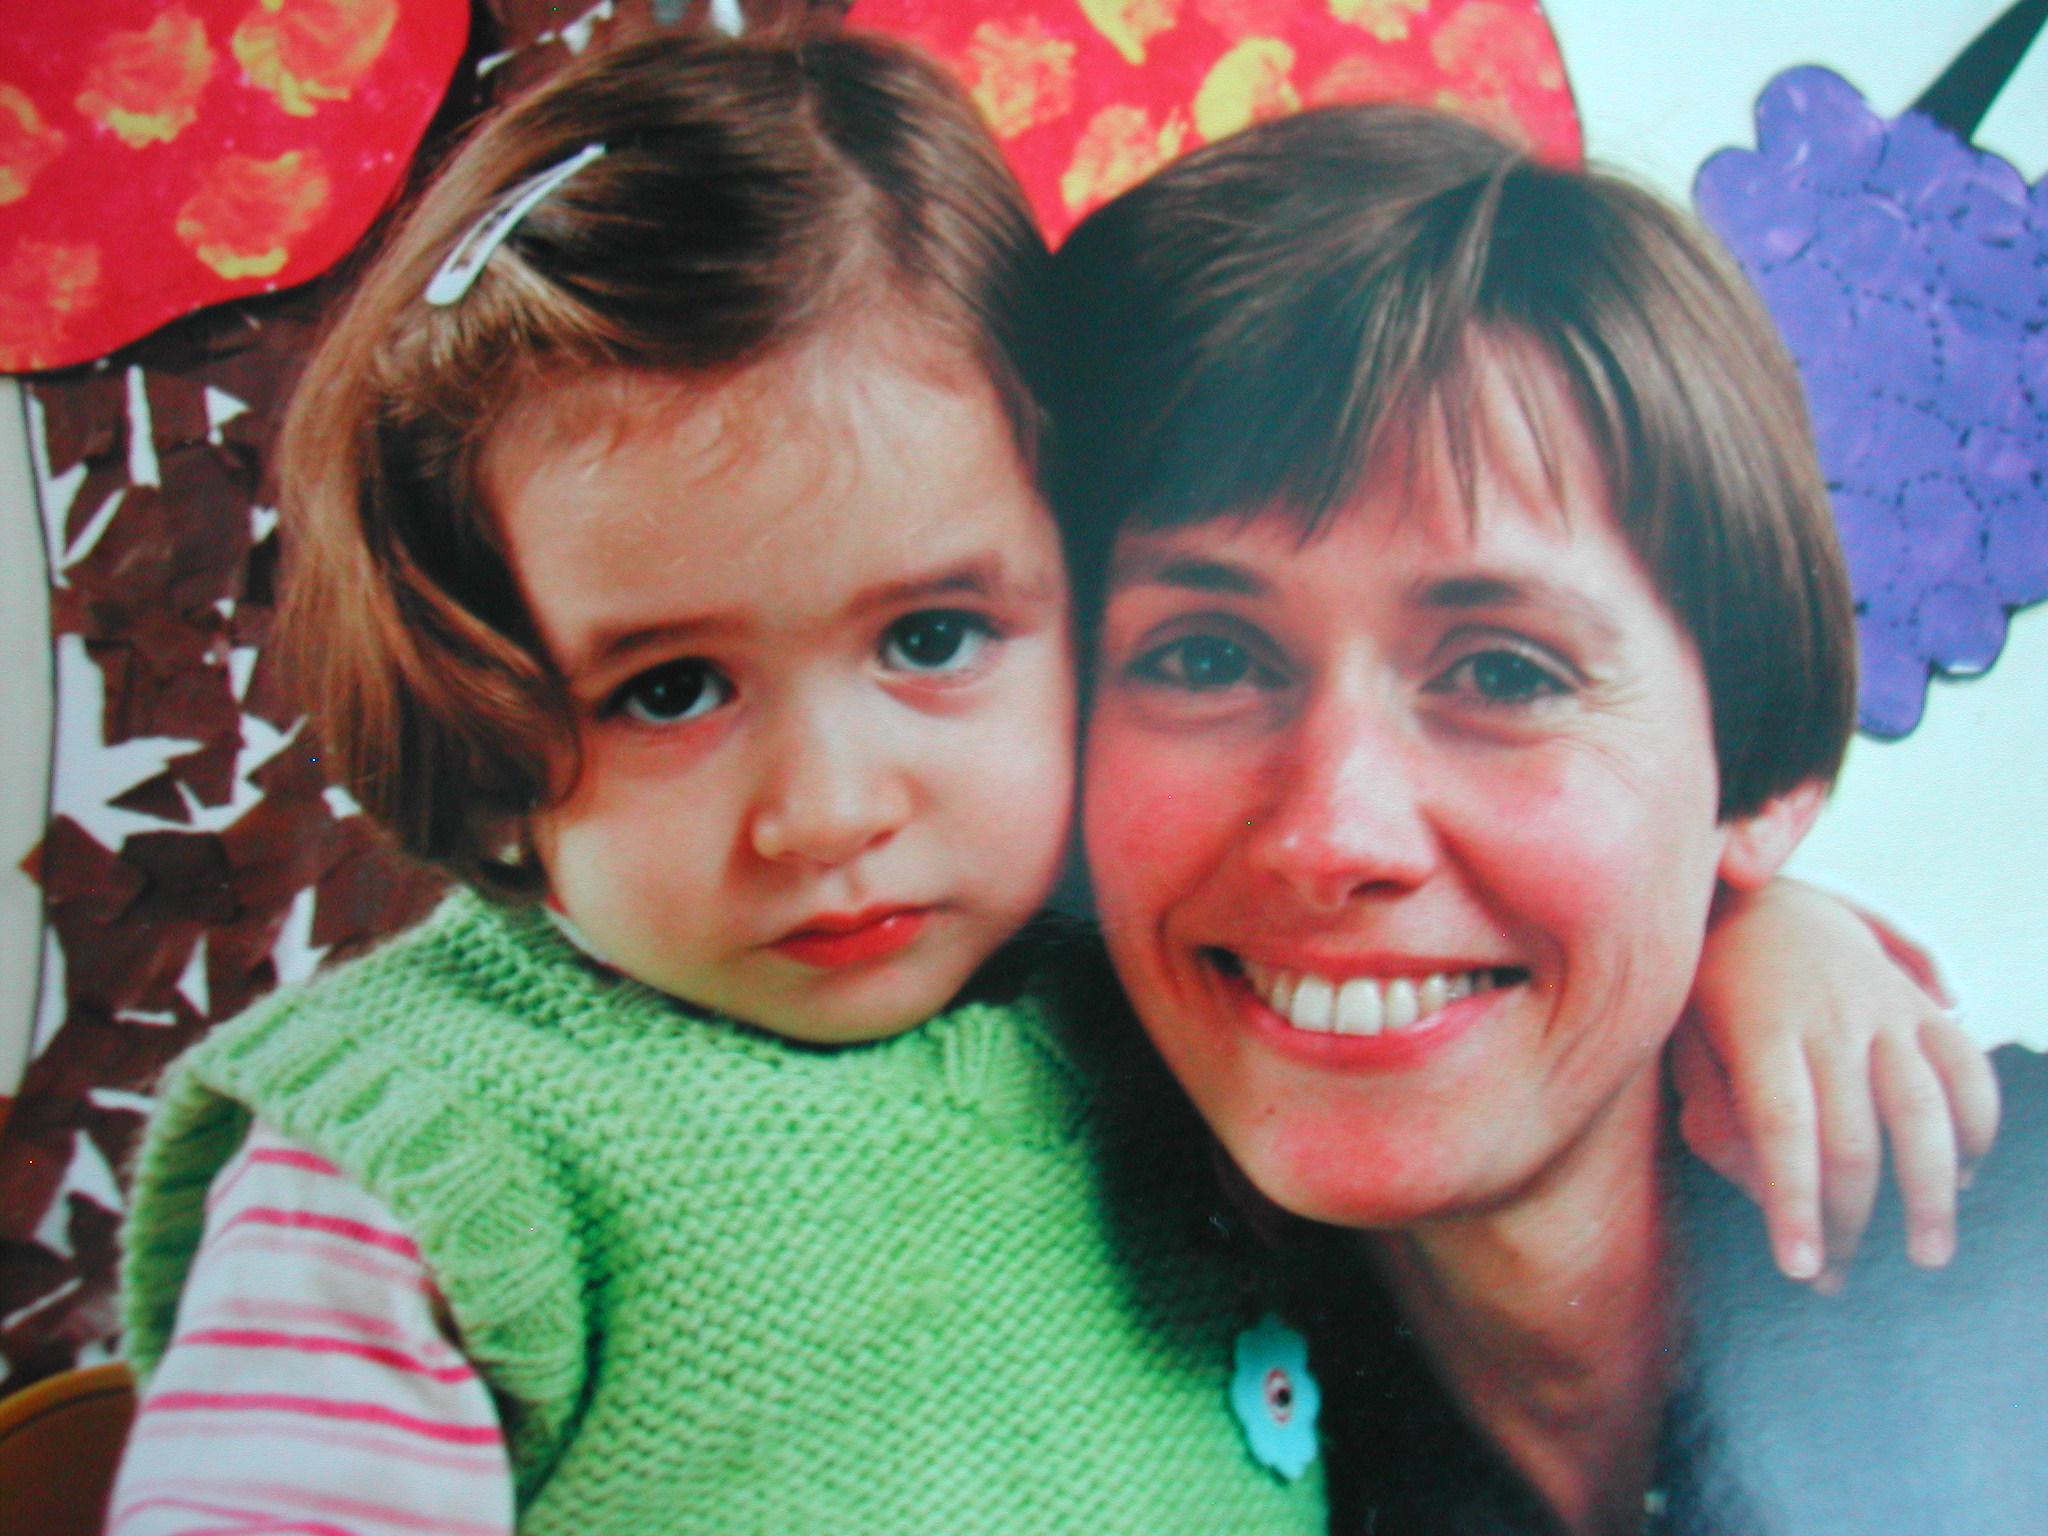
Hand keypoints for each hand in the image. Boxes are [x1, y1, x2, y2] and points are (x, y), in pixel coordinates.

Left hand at [1672, 878, 1999, 1290]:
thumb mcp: (1679, 1037)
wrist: (1755, 896)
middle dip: (1849, 1221)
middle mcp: (1828, 1018)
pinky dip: (1977, 1127)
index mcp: (1759, 1028)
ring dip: (1932, 1192)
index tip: (1799, 1270)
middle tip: (1837, 1278)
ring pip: (1926, 1109)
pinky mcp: (1919, 1004)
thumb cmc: (1705, 987)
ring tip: (1926, 1254)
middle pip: (1854, 1138)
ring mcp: (1883, 1007)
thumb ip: (1710, 1109)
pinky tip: (1963, 1176)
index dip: (1795, 1204)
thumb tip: (1757, 1182)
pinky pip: (1966, 1070)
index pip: (1783, 1129)